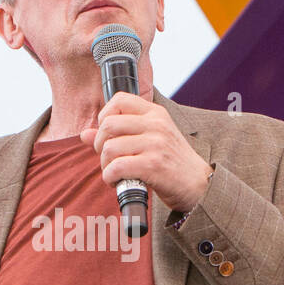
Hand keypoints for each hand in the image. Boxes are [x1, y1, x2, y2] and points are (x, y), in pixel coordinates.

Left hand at [79, 92, 213, 213]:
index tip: (107, 135)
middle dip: (99, 144)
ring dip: (104, 165)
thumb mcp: (150, 140)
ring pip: (109, 148)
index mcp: (156, 113)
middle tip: (107, 158)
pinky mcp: (153, 165)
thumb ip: (119, 134)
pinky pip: (116, 167)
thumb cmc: (172, 163)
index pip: (119, 99)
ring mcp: (155, 144)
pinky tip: (116, 181)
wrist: (199, 185)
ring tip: (113, 173)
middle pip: (108, 125)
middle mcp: (156, 124)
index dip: (104, 116)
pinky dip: (109, 177)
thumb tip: (84, 134)